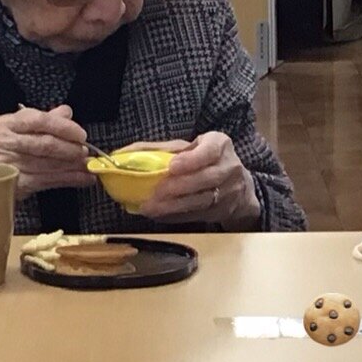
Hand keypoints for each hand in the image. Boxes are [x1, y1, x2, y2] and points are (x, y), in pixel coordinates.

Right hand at [0, 105, 94, 197]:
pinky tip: (81, 179)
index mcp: (5, 124)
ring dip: (72, 167)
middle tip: (84, 152)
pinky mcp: (12, 184)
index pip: (38, 121)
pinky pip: (46, 181)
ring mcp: (6, 165)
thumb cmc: (4, 148)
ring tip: (88, 166)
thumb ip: (44, 119)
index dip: (63, 127)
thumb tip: (66, 113)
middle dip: (69, 149)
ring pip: (47, 165)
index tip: (80, 135)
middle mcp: (2, 143)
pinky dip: (67, 180)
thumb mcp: (19, 127)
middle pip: (43, 145)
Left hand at [141, 133, 257, 225]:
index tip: (172, 166)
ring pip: (201, 200)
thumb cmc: (203, 160)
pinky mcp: (222, 211)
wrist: (238, 187)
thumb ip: (161, 149)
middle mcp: (229, 168)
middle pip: (205, 179)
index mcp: (220, 145)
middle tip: (153, 193)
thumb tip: (123, 154)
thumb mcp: (189, 147)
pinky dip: (176, 216)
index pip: (209, 151)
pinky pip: (197, 215)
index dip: (191, 160)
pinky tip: (158, 215)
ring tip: (150, 208)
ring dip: (173, 206)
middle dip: (177, 187)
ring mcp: (229, 192)